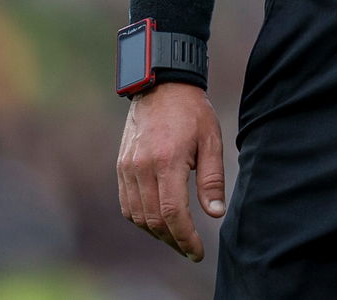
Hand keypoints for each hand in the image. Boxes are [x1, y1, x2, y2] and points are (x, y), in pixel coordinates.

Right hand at [117, 81, 225, 260]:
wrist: (162, 85)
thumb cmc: (191, 111)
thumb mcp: (211, 139)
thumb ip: (212, 179)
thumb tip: (215, 213)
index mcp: (167, 160)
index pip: (172, 213)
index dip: (186, 238)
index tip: (198, 251)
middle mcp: (142, 167)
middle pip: (153, 220)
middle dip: (174, 241)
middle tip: (190, 249)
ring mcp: (128, 167)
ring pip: (137, 216)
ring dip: (157, 233)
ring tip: (177, 238)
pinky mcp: (121, 166)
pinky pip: (127, 204)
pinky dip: (141, 219)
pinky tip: (157, 221)